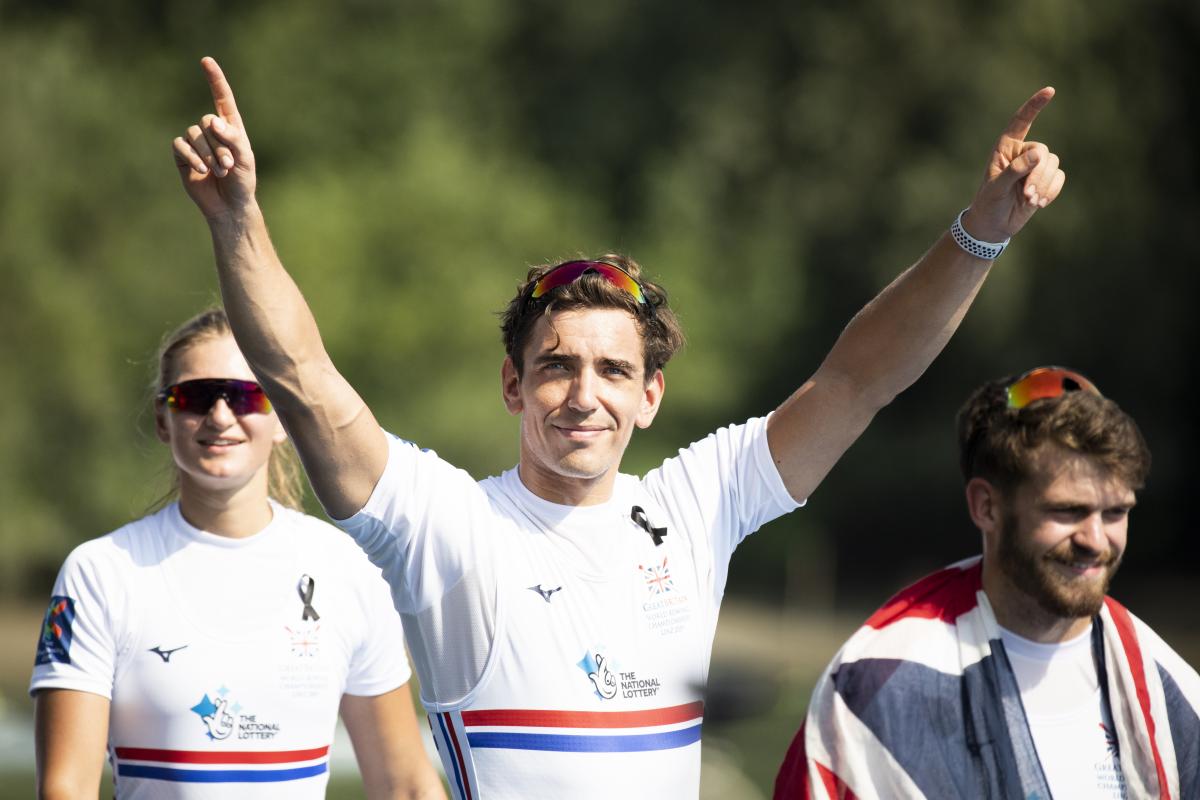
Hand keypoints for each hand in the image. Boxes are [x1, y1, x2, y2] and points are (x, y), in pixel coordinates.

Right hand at [172, 57, 255, 220]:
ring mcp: (195, 142)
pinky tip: (201, 170)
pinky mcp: (182, 155)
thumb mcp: (245, 159)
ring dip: (207, 154)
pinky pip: (180, 145)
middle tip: (228, 165)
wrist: (229, 205)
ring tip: (219, 171)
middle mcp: (211, 130)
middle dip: (218, 144)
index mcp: (231, 127)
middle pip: (206, 122)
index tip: (206, 60)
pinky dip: (191, 157)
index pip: (222, 98)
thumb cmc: (242, 181)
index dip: (214, 79)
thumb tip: (211, 120)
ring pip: (194, 134)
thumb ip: (232, 138)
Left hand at [963, 87, 1064, 242]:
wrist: (994, 225)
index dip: (1034, 105)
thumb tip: (1039, 155)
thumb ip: (1015, 170)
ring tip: (1030, 201)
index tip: (1050, 91)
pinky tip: (1038, 203)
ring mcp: (1035, 167)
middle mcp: (1022, 153)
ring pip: (1053, 165)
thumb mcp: (996, 187)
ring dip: (1044, 185)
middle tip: (1026, 195)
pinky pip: (1059, 178)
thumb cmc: (989, 203)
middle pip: (1043, 152)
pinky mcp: (1045, 181)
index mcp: (1005, 148)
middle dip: (1038, 174)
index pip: (1021, 121)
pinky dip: (1051, 191)